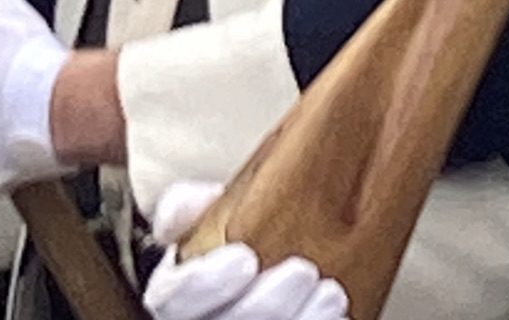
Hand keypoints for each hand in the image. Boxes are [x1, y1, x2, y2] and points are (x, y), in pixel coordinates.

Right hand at [142, 184, 348, 318]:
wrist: (238, 280)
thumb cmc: (211, 248)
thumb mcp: (188, 217)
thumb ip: (185, 206)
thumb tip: (197, 201)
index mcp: (171, 297)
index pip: (176, 299)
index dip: (209, 282)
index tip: (244, 257)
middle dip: (269, 304)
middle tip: (303, 271)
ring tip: (332, 294)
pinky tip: (338, 317)